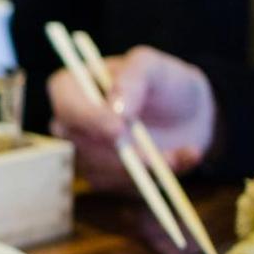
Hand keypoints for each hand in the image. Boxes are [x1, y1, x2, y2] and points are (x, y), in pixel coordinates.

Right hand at [47, 45, 215, 190]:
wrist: (188, 116)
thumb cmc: (165, 83)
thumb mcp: (154, 67)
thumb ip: (134, 77)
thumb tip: (116, 109)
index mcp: (75, 87)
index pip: (65, 102)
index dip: (86, 118)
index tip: (119, 128)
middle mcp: (73, 124)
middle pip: (76, 144)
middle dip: (114, 153)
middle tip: (150, 157)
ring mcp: (86, 154)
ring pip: (98, 171)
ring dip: (138, 168)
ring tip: (175, 155)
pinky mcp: (106, 178)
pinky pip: (121, 186)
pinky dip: (154, 177)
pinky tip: (179, 160)